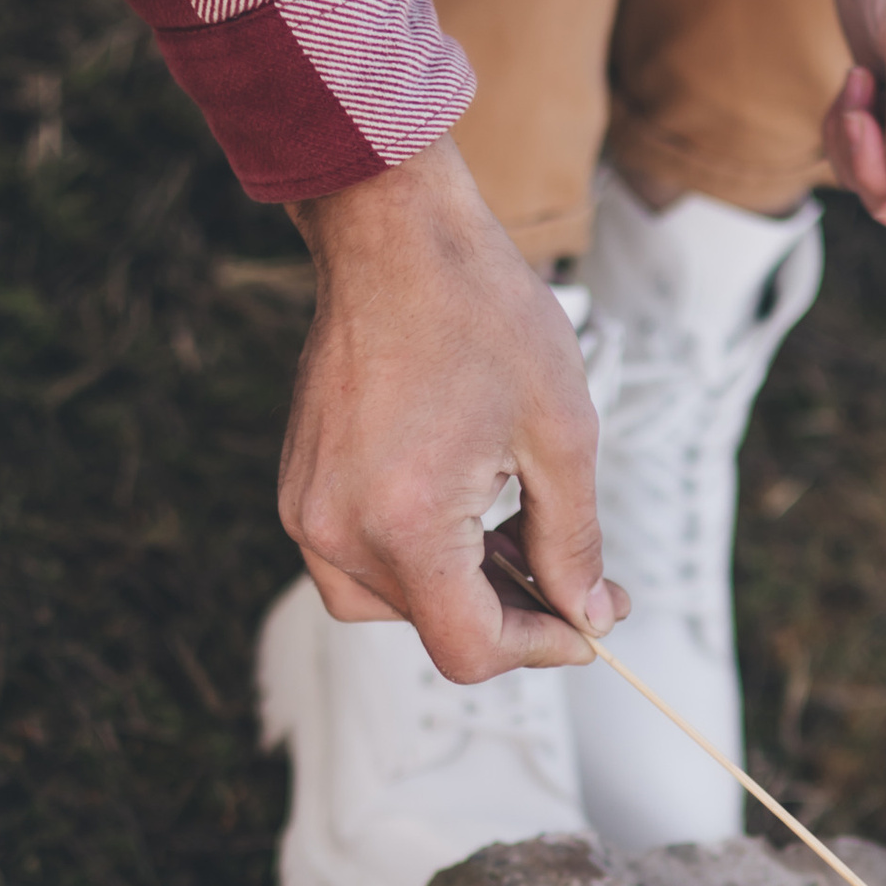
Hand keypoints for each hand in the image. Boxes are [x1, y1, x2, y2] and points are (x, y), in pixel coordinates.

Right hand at [281, 139, 624, 678]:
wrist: (394, 236)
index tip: (588, 626)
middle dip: (512, 609)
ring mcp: (306, 510)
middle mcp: (337, 530)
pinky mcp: (297, 488)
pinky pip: (356, 560)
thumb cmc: (483, 316)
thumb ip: (574, 542)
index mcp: (404, 524)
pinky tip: (466, 504)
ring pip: (390, 603)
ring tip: (517, 529)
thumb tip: (587, 616)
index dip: (540, 648)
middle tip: (574, 570)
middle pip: (433, 626)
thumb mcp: (560, 434)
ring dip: (461, 586)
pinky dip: (416, 554)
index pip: (469, 647)